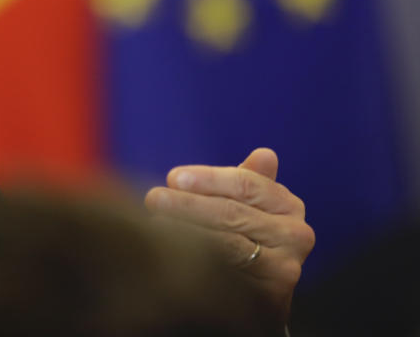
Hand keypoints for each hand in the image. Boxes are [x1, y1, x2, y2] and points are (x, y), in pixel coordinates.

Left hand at [144, 148, 314, 318]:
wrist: (252, 295)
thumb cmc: (243, 238)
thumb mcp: (246, 205)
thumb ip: (247, 181)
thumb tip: (265, 154)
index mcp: (288, 205)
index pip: (245, 184)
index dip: (208, 179)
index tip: (173, 177)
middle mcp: (296, 234)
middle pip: (232, 213)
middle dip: (187, 204)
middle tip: (153, 198)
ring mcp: (286, 267)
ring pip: (227, 244)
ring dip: (185, 231)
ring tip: (154, 222)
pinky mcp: (272, 295)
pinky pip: (225, 273)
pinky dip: (196, 262)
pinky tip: (170, 253)